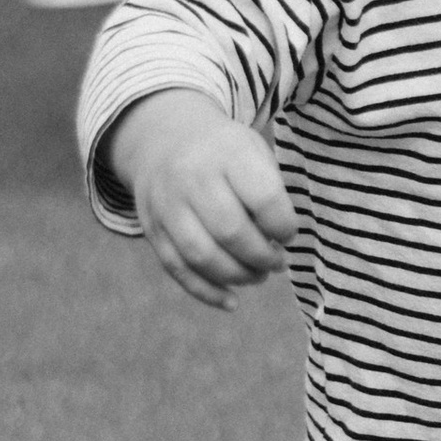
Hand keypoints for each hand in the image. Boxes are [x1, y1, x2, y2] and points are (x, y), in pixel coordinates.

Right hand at [108, 91, 298, 308]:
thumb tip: (279, 243)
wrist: (163, 139)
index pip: (263, 198)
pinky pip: (178, 269)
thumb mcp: (252, 149)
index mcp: (227, 152)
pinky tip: (232, 301)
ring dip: (238, 276)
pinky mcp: (152, 229)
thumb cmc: (224, 152)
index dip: (284, 226)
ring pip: (201, 255)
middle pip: (230, 231)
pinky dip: (207, 292)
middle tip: (277, 262)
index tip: (288, 233)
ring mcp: (167, 205)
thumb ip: (270, 191)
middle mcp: (191, 177)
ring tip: (258, 276)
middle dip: (262, 257)